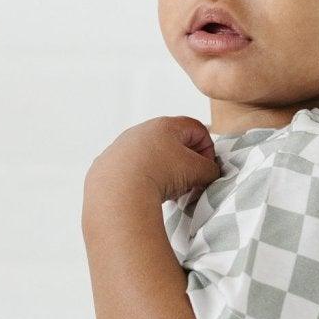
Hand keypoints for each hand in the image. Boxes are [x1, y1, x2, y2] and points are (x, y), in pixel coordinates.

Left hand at [85, 115, 221, 209]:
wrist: (118, 192)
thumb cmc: (161, 175)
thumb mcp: (197, 171)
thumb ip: (210, 169)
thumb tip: (209, 172)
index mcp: (165, 125)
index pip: (196, 128)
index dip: (207, 149)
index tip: (205, 168)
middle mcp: (140, 130)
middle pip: (172, 142)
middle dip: (184, 162)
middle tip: (188, 181)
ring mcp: (121, 146)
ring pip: (150, 156)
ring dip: (163, 171)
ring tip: (167, 191)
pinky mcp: (107, 164)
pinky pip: (131, 169)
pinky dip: (141, 179)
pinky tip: (144, 194)